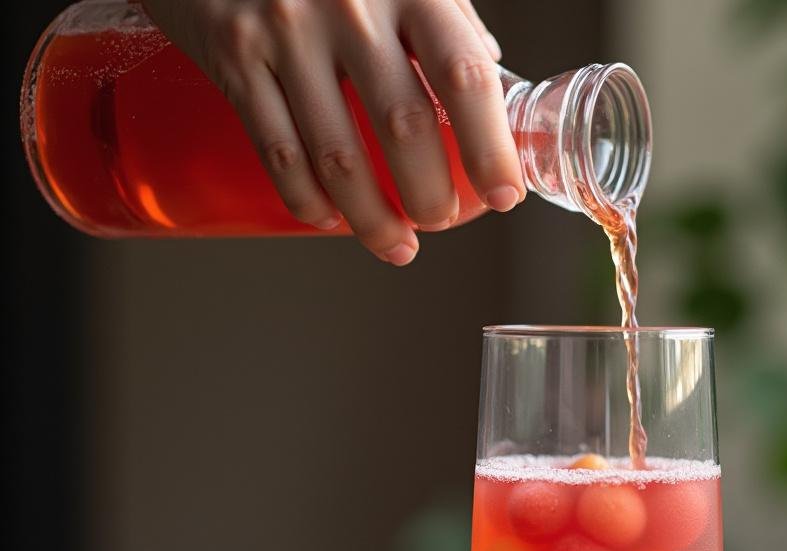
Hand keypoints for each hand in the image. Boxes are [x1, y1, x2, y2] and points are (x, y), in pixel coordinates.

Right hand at [142, 0, 524, 264]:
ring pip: (338, 155)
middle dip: (429, 193)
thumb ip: (442, 13)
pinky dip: (307, 198)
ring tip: (396, 244)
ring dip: (372, 217)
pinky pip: (277, 150)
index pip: (464, 77)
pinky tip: (330, 219)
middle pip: (404, 126)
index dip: (490, 147)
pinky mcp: (234, 55)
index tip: (504, 195)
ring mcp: (286, 31)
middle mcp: (350, 6)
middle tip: (440, 219)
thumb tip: (489, 70)